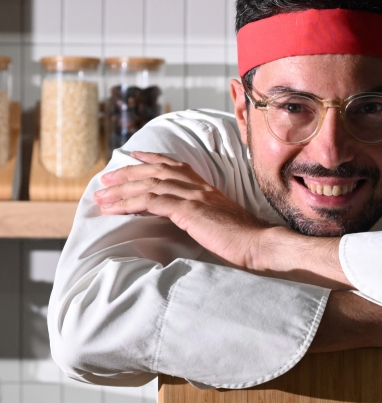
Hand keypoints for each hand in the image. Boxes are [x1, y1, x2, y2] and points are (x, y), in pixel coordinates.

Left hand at [94, 151, 265, 269]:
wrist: (259, 245)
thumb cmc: (244, 242)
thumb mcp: (220, 224)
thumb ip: (204, 218)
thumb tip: (191, 223)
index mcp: (206, 188)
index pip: (175, 166)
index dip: (152, 159)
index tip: (134, 156)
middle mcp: (198, 186)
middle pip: (155, 171)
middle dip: (126, 173)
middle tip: (104, 179)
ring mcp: (193, 196)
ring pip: (148, 184)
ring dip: (121, 190)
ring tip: (100, 196)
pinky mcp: (188, 209)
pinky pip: (151, 201)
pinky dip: (129, 203)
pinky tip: (114, 208)